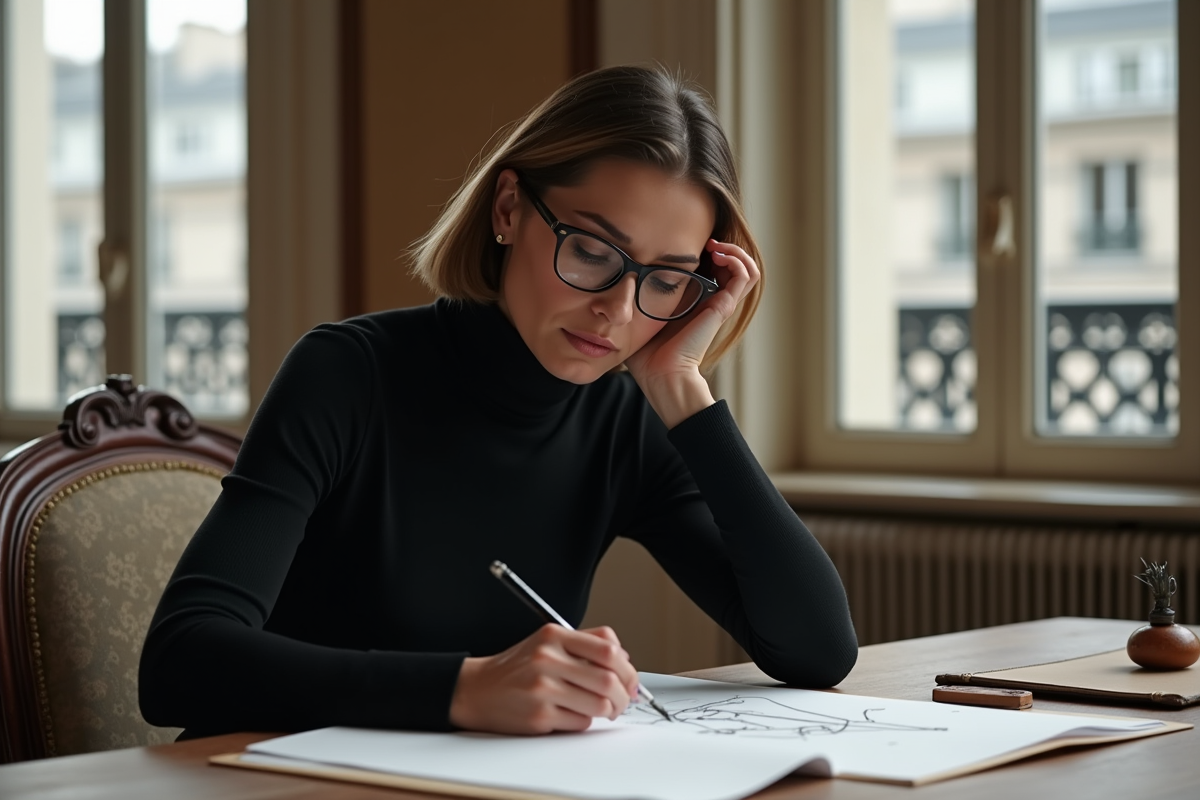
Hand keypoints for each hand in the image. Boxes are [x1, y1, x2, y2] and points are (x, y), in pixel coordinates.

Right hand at [448, 624, 639, 734]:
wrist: (477, 690)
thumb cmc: (518, 668)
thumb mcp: (549, 641)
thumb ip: (587, 642)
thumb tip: (625, 657)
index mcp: (554, 636)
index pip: (608, 650)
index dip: (628, 669)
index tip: (630, 680)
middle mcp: (548, 659)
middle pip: (609, 680)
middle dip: (624, 696)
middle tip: (623, 701)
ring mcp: (543, 688)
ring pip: (599, 705)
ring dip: (608, 711)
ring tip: (602, 710)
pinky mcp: (539, 715)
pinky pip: (580, 722)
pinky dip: (584, 721)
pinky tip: (572, 714)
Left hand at [624, 239, 760, 427]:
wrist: (661, 375)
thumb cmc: (646, 355)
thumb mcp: (639, 317)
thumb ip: (632, 300)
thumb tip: (609, 287)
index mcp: (695, 303)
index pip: (713, 270)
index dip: (707, 253)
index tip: (688, 245)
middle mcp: (712, 301)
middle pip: (734, 267)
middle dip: (724, 246)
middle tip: (706, 243)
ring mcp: (721, 304)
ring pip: (747, 269)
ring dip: (735, 251)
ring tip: (715, 247)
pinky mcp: (724, 307)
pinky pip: (745, 277)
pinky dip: (737, 260)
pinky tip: (718, 255)